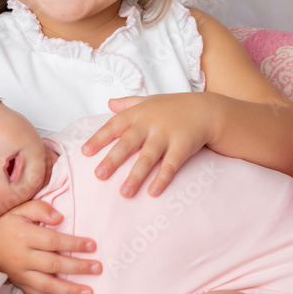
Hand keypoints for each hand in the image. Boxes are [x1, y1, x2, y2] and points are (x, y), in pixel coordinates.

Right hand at [0, 199, 101, 293]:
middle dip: (78, 267)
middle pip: (54, 264)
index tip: (92, 245)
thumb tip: (60, 218)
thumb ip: (39, 209)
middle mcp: (23, 257)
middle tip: (97, 268)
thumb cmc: (3, 222)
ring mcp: (20, 273)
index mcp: (25, 236)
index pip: (54, 241)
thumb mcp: (18, 208)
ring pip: (47, 284)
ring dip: (70, 290)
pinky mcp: (18, 283)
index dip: (74, 243)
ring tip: (89, 292)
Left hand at [81, 93, 218, 197]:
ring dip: (136, 175)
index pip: (114, 125)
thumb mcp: (150, 100)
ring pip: (148, 157)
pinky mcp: (183, 146)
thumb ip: (128, 103)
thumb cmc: (174, 106)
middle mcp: (150, 124)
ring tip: (124, 193)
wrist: (207, 109)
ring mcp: (167, 135)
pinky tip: (153, 192)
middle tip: (99, 176)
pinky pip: (171, 165)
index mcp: (138, 114)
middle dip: (113, 160)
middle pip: (128, 143)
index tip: (85, 153)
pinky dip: (162, 179)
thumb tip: (108, 103)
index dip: (99, 139)